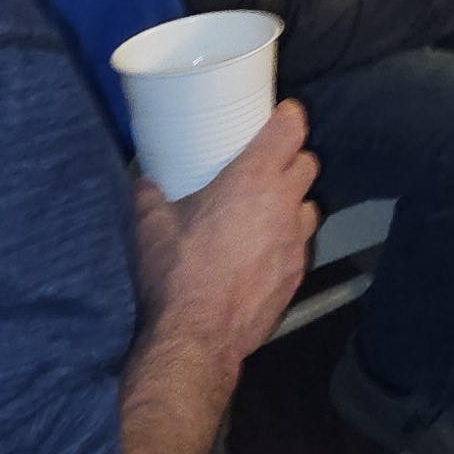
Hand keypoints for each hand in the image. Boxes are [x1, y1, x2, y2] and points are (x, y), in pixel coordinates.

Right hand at [134, 101, 316, 364]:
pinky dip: (286, 240)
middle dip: (291, 160)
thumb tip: (144, 181)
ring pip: (309, 206)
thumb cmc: (176, 273)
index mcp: (254, 180)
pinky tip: (261, 252)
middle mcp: (284, 205)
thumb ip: (150, 194)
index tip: (279, 115)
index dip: (288, 117)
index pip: (291, 129)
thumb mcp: (151, 226)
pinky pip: (300, 245)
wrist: (197, 337)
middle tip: (265, 166)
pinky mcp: (297, 275)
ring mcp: (296, 242)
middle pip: (308, 163)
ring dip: (292, 203)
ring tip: (264, 212)